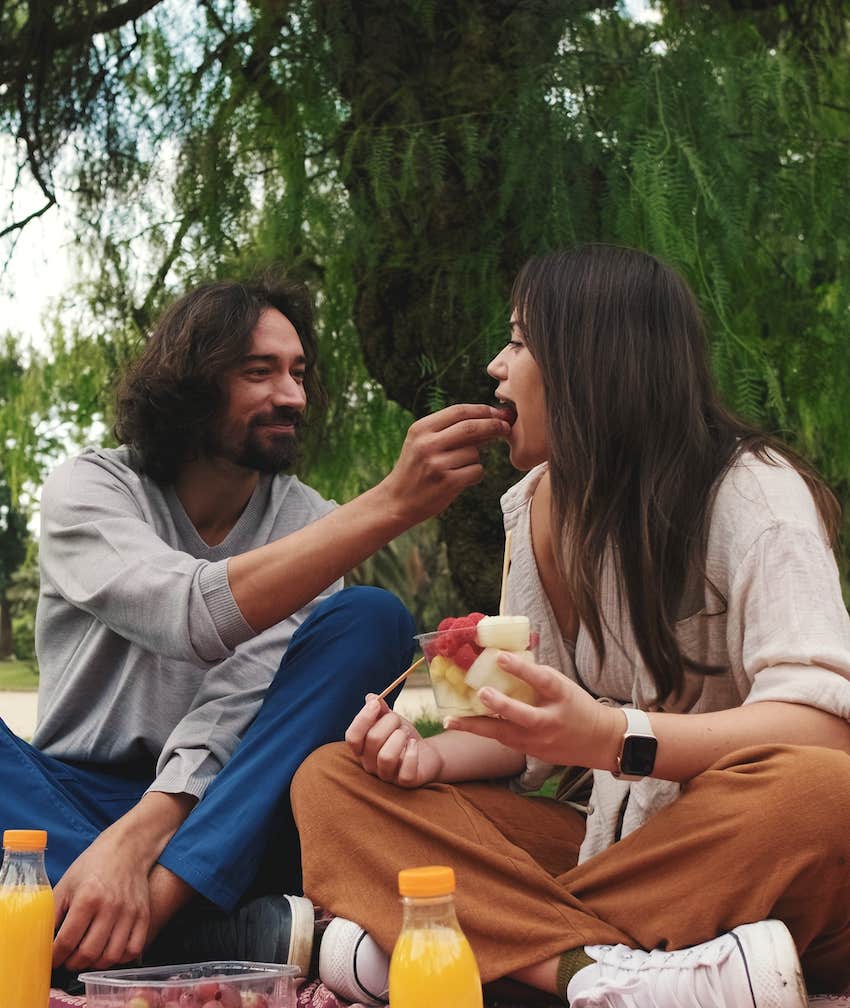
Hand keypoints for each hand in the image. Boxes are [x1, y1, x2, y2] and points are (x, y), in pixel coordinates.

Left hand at [53, 790, 194, 969]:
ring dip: (94, 964)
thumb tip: (40, 940)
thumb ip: (52, 912)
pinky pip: (133, 950)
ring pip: (110, 957)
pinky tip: (109, 950)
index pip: (66, 942)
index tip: (51, 959)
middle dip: (72, 963)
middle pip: (88, 953)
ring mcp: (130, 912)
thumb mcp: (66, 883)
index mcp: (87, 898)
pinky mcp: (144, 915)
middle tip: (67, 959)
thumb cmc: (94, 864)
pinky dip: (119, 958)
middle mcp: (110, 907)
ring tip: (87, 956)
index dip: (54, 957)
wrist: (128, 848)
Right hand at [346, 694, 443, 786]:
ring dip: (400, 738)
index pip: (352, 737)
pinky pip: (405, 772)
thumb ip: (380, 710)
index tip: (376, 704)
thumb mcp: (391, 720)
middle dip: (390, 722)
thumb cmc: (402, 736)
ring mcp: (386, 776)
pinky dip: (412, 754)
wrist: (425, 754)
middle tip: (399, 722)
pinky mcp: (405, 782)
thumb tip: (371, 698)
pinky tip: (414, 745)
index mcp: (362, 748)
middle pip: (373, 739)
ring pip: (386, 757)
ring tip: (406, 734)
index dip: (362, 718)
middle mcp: (370, 765)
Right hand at [381, 404, 511, 525]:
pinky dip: (474, 474)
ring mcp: (437, 463)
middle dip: (493, 425)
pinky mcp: (447, 482)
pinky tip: (459, 480)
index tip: (497, 413)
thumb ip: (450, 430)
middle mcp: (427, 444)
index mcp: (421, 428)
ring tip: (457, 468)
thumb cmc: (416, 470)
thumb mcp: (423, 443)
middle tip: (506, 428)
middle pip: (471, 427)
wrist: (397, 501)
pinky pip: (476, 471)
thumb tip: (490, 418)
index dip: (482, 410)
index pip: (458, 411)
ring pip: (474, 452)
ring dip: (475, 459)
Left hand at [445, 651, 621, 769]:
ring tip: (450, 720)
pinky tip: (464, 724)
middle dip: (501, 705)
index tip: (500, 656)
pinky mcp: (531, 752)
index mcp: (561, 695)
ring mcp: (540, 739)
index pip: (541, 680)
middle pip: (523, 715)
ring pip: (505, 734)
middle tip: (481, 693)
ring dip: (476, 727)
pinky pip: (504, 740)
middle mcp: (550, 719)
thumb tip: (504, 657)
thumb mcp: (562, 685)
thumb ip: (536, 676)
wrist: (597, 740)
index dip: (521, 668)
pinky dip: (485, 731)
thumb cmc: (575, 704)